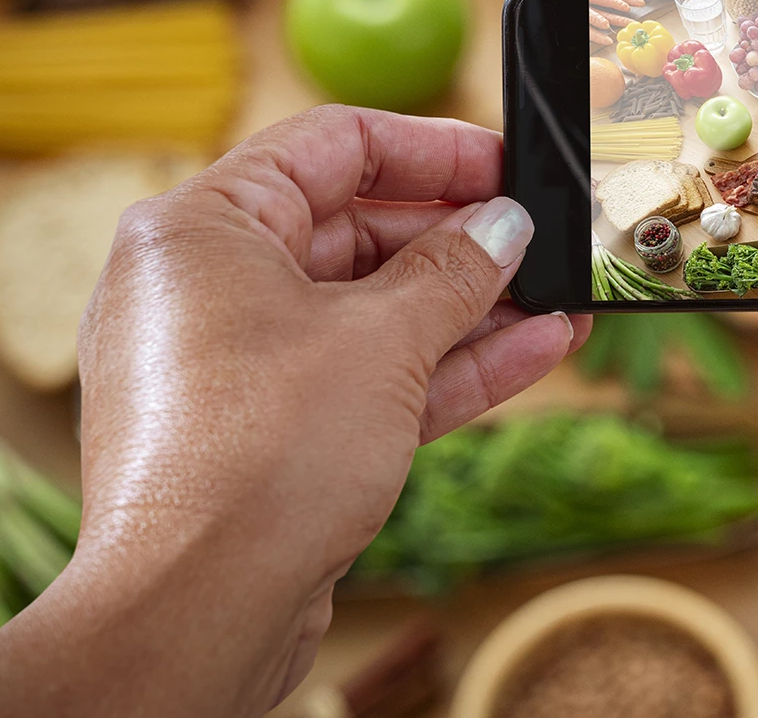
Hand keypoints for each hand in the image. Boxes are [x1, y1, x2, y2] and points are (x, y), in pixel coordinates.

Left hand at [0, 105, 587, 717]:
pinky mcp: (269, 432)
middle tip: (542, 241)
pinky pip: (367, 373)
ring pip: (372, 311)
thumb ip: (456, 270)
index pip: (332, 146)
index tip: (507, 164)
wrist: (198, 611)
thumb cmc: (255, 457)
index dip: (433, 149)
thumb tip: (505, 225)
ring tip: (558, 300)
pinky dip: (444, 364)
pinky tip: (532, 350)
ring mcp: (237, 364)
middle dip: (462, 240)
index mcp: (203, 228)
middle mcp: (207, 286)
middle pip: (358, 230)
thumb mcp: (383, 338)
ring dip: (470, 308)